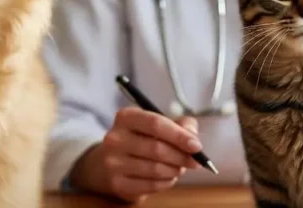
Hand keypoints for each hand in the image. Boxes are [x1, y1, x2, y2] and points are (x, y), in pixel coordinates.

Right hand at [69, 106, 202, 202]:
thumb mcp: (157, 125)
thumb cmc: (139, 140)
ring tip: (179, 168)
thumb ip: (180, 125)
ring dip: (175, 170)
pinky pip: (151, 185)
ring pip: (155, 169)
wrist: (105, 164)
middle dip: (181, 156)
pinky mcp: (117, 183)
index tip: (197, 146)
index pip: (156, 124)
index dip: (179, 135)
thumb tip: (193, 137)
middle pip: (157, 148)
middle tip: (195, 161)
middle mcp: (115, 138)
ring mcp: (113, 162)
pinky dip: (166, 183)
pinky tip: (168, 177)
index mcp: (126, 117)